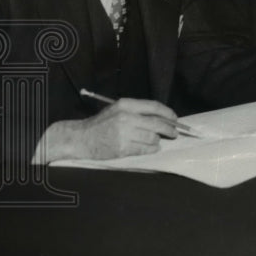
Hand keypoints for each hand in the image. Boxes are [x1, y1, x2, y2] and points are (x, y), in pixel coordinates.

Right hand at [33, 98, 179, 162]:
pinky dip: (151, 149)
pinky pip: (145, 149)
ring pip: (153, 138)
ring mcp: (124, 134)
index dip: (168, 113)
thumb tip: (163, 118)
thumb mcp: (118, 110)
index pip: (154, 107)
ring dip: (157, 140)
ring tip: (156, 141)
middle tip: (174, 133)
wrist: (80, 138)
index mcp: (126, 105)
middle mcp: (126, 118)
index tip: (175, 119)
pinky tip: (151, 148)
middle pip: (157, 123)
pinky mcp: (122, 148)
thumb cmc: (101, 123)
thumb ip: (138, 112)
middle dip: (169, 129)